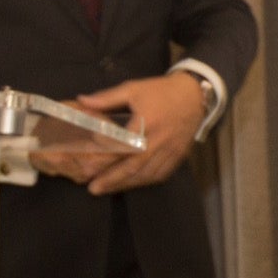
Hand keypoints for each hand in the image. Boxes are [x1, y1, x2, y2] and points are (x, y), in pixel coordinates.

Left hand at [47, 73, 207, 195]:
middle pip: (134, 165)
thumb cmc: (161, 91)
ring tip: (108, 189)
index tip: (87, 162)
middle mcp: (159, 140)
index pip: (122, 143)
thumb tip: (82, 101)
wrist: (195, 95)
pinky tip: (132, 183)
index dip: (104, 154)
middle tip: (93, 188)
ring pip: (147, 173)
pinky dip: (145, 182)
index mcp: (147, 122)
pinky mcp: (177, 156)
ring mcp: (170, 150)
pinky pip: (160, 174)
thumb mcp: (133, 89)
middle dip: (113, 178)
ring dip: (127, 183)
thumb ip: (107, 98)